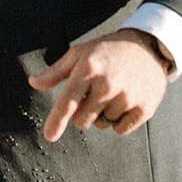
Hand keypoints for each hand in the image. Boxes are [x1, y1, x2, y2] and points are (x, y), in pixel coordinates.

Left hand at [27, 29, 173, 141]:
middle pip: (82, 120)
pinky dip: (119, 122)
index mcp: (88, 69)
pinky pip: (120, 130)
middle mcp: (107, 84)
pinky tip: (124, 102)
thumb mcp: (80, 53)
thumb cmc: (108, 50)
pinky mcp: (144, 108)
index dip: (57, 121)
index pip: (68, 102)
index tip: (49, 135)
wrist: (147, 46)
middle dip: (83, 113)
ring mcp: (127, 97)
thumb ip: (56, 72)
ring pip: (102, 125)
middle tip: (94, 94)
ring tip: (112, 93)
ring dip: (102, 115)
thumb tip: (34, 82)